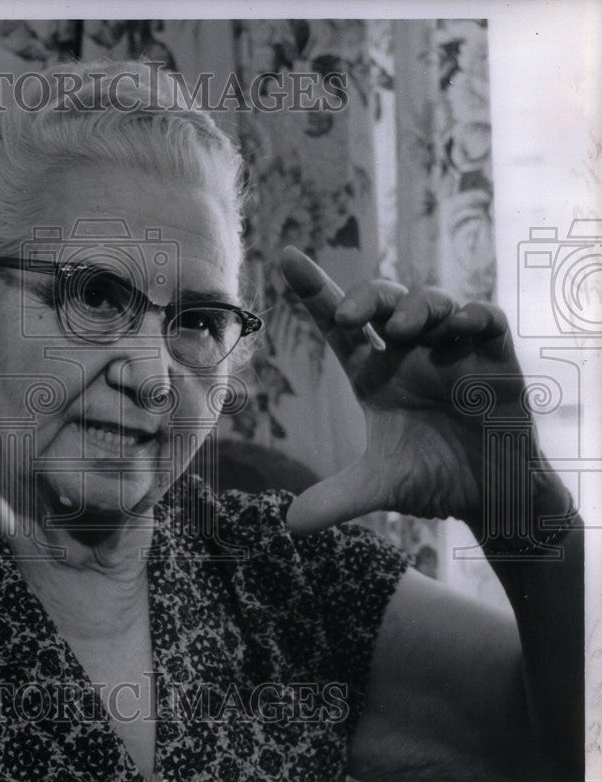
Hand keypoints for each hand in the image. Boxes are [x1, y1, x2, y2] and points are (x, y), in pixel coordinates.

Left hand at [279, 246, 530, 533]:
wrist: (493, 497)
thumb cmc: (434, 480)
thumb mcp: (380, 487)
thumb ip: (337, 499)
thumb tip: (288, 524)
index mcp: (374, 374)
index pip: (337, 325)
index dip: (313, 290)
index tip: (286, 257)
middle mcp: (409, 355)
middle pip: (382, 302)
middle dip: (366, 296)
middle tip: (350, 316)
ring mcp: (452, 352)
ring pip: (432, 303)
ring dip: (416, 306)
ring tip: (405, 330)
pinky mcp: (495, 360)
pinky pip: (486, 320)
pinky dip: (474, 316)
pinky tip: (461, 326)